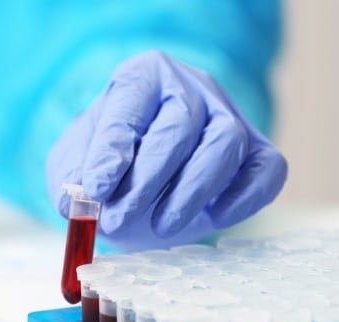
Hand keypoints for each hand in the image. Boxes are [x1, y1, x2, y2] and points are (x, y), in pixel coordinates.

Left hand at [46, 50, 286, 251]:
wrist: (141, 176)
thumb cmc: (108, 162)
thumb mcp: (73, 164)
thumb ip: (70, 179)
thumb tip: (74, 201)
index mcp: (141, 78)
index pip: (130, 102)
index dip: (113, 147)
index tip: (97, 188)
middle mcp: (189, 88)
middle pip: (179, 124)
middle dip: (147, 179)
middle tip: (117, 220)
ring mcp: (229, 116)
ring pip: (225, 143)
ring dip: (191, 191)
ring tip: (160, 227)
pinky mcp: (258, 152)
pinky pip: (267, 169)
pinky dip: (245, 197)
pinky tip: (214, 219)